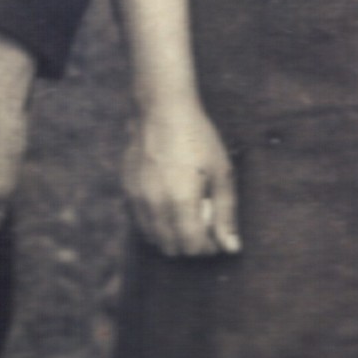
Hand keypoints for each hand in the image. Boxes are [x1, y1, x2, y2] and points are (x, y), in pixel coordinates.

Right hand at [122, 100, 237, 256]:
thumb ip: (225, 214)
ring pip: (153, 238)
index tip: (217, 236)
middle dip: (190, 245)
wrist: (162, 109)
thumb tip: (231, 248)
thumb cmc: (197, 138)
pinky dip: (155, 223)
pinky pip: (140, 222)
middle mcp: (155, 204)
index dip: (208, 248)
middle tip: (203, 227)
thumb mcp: (221, 172)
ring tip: (186, 216)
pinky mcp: (127, 190)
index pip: (192, 247)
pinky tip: (169, 204)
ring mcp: (137, 198)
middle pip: (171, 248)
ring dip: (171, 236)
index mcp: (181, 201)